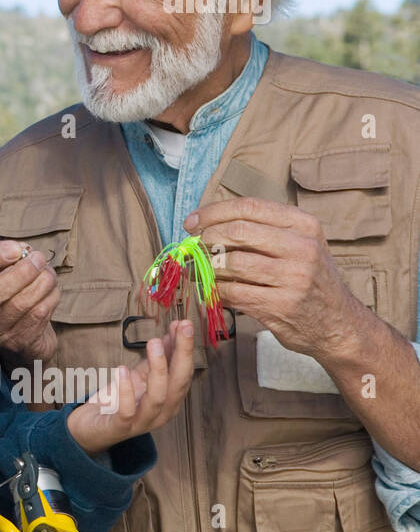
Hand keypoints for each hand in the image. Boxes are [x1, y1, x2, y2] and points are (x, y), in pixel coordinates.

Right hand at [0, 240, 58, 361]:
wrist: (17, 329)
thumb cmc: (4, 289)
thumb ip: (3, 256)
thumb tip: (23, 251)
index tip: (15, 248)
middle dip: (22, 272)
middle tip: (38, 258)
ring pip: (20, 304)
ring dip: (42, 283)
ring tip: (48, 272)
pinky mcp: (16, 342)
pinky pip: (38, 315)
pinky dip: (50, 297)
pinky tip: (51, 289)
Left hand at [66, 320, 194, 455]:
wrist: (92, 428)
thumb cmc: (119, 400)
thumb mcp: (140, 374)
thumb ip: (158, 356)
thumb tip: (176, 328)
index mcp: (169, 399)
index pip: (184, 372)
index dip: (186, 348)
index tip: (185, 323)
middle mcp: (162, 412)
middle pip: (178, 384)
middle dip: (182, 354)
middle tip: (181, 327)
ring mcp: (142, 422)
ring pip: (158, 398)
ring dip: (158, 369)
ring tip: (153, 343)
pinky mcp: (120, 427)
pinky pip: (127, 412)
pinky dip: (126, 390)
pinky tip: (122, 370)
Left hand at [186, 198, 370, 360]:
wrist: (339, 324)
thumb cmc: (310, 279)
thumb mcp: (300, 245)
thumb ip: (262, 230)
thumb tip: (206, 224)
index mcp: (304, 226)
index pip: (249, 207)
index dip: (213, 212)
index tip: (191, 222)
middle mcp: (303, 248)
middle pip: (237, 231)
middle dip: (207, 238)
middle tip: (194, 247)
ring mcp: (294, 278)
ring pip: (232, 263)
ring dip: (207, 266)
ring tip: (199, 268)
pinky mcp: (281, 305)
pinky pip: (233, 292)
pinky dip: (215, 289)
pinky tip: (211, 288)